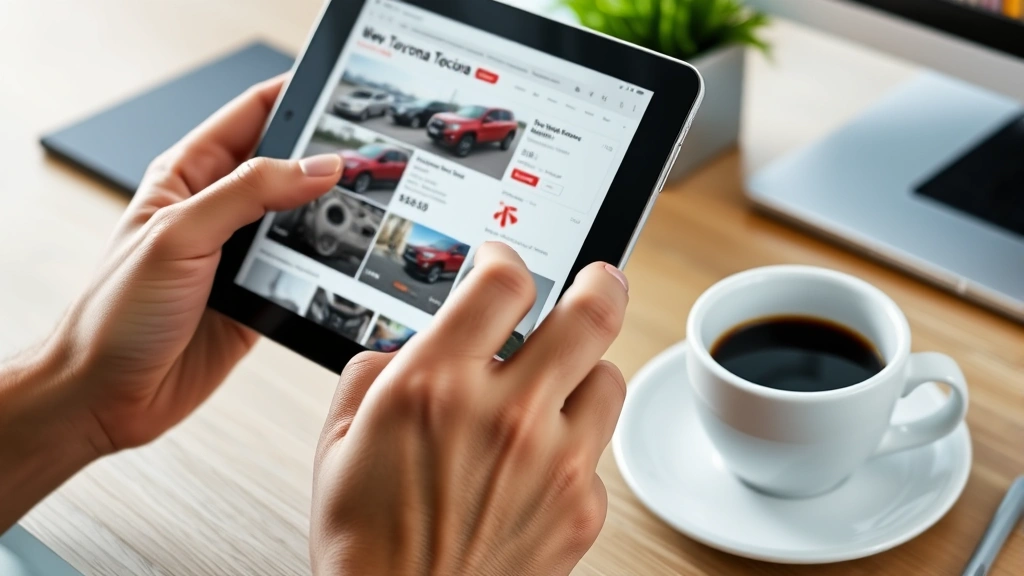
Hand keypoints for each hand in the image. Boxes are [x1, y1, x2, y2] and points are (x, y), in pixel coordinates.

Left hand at [50, 75, 342, 452]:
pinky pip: (307, 269)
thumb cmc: (115, 312)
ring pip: (303, 218)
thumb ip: (249, 193)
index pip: (252, 115)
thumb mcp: (180, 234)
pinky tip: (346, 260)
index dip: (295, 98)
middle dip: (326, 158)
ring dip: (330, 215)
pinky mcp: (262, 295)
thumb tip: (315, 166)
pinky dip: (329, 264)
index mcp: (189, 175)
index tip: (340, 93)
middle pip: (287, 166)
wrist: (107, 395)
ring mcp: (242, 254)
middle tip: (368, 156)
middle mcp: (219, 209)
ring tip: (365, 206)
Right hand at [310, 243, 629, 575]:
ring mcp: (554, 462)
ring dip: (584, 371)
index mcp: (435, 385)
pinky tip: (537, 465)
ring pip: (608, 378)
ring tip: (556, 387)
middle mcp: (505, 415)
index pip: (503, 282)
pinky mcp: (581, 507)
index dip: (506, 257)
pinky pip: (596, 451)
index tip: (503, 262)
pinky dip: (572, 446)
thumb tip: (418, 342)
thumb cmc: (366, 540)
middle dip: (601, 280)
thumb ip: (379, 368)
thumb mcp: (339, 437)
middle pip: (592, 312)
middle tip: (599, 276)